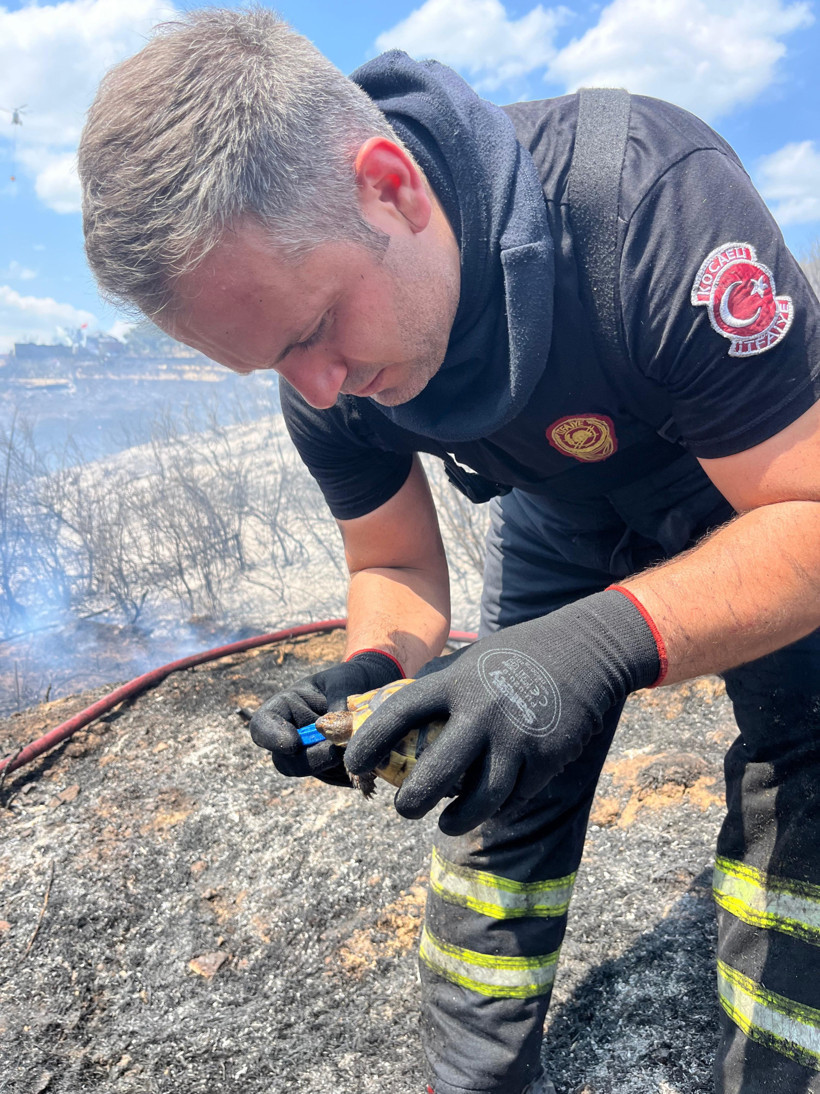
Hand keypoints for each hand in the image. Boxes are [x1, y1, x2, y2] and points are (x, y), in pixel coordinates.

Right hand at [249, 651, 402, 786]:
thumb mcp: (344, 681)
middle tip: (337, 751)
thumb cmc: (350, 678)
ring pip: (315, 773)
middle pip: (286, 762)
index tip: (293, 742)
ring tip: (362, 743)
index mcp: (283, 709)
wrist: (371, 688)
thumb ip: (338, 701)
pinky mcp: (332, 769)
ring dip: (338, 764)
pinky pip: (338, 778)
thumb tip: (341, 732)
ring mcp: (310, 756)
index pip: (262, 727)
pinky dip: (354, 770)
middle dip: (312, 760)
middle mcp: (292, 737)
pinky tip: (370, 752)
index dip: (272, 738)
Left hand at [344, 590, 661, 832]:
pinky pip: (515, 797)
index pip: (400, 713)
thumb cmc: (517, 655)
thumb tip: (395, 716)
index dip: (370, 742)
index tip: (354, 766)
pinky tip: (489, 807)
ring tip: (446, 824)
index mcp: (456, 682)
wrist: (585, 649)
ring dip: (458, 819)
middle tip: (402, 810)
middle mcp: (482, 711)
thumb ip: (439, 688)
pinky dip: (498, 807)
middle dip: (413, 800)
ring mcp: (517, 736)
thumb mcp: (472, 660)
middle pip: (437, 772)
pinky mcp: (547, 756)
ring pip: (481, 799)